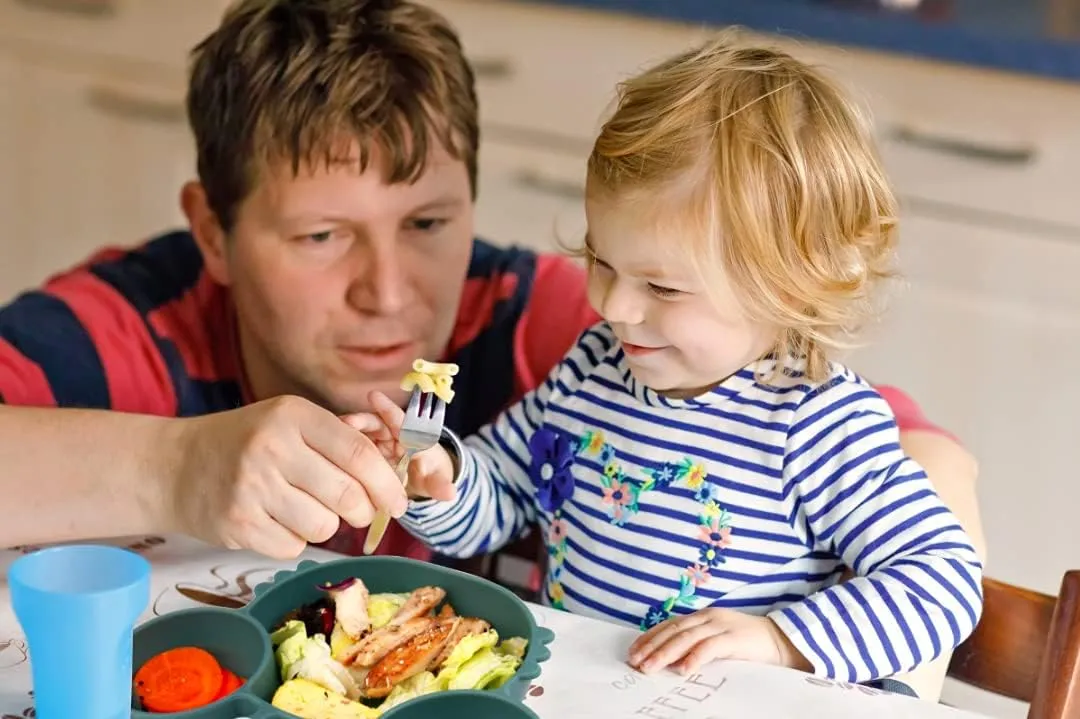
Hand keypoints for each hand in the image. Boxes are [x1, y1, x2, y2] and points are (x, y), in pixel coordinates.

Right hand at [168, 395, 407, 558]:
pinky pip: (294, 547)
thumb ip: (341, 437)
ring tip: (303, 508)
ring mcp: (252, 488)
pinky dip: (294, 539)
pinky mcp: (238, 524)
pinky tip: (274, 519)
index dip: (387, 482)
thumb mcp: (290, 421)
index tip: (399, 501)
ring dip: (325, 524)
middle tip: (357, 511)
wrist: (174, 466)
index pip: (358, 453)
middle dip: (363, 510)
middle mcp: (272, 448)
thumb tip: (396, 462)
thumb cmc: (248, 442)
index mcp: (293, 415)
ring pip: (324, 526)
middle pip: (348, 495)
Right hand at [339, 390, 456, 502]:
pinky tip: (321, 449)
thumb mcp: (433, 480)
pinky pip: (346, 445)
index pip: (400, 420)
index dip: (388, 409)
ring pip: (358, 433)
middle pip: (374, 423)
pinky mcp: (358, 451)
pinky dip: (336, 445)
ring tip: (331, 434)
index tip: (375, 397)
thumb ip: (438, 484)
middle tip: (347, 421)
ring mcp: (372, 441)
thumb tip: (451, 493)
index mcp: (411, 436)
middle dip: (362, 420)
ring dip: (346, 433)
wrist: (417, 479)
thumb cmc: (427, 474)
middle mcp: (390, 433)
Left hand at [628, 608, 809, 675]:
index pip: (669, 625)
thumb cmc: (747, 644)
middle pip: (673, 630)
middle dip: (651, 646)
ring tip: (650, 667)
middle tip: (635, 662)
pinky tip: (683, 669)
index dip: (649, 637)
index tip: (633, 651)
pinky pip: (710, 647)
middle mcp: (708, 618)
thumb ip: (696, 645)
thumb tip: (670, 660)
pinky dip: (695, 657)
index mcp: (702, 617)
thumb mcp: (717, 640)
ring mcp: (721, 626)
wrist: (783, 639)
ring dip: (665, 653)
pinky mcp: (734, 638)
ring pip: (686, 638)